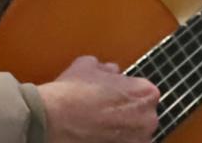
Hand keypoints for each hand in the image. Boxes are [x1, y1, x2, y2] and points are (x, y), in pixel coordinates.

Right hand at [37, 56, 158, 142]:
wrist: (53, 119)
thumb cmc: (72, 92)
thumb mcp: (88, 66)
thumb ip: (106, 68)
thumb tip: (110, 71)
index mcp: (146, 93)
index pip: (144, 93)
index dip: (125, 93)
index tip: (112, 95)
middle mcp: (148, 120)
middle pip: (142, 115)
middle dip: (126, 113)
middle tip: (104, 112)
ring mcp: (138, 142)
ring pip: (134, 135)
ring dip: (121, 131)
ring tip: (98, 127)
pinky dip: (113, 142)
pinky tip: (96, 137)